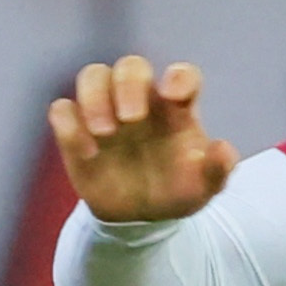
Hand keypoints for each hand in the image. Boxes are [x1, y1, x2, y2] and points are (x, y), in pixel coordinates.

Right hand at [46, 55, 236, 222]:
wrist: (140, 218)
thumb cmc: (175, 192)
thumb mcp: (202, 189)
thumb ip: (216, 171)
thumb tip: (223, 150)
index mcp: (176, 108)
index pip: (181, 75)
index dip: (179, 77)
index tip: (174, 96)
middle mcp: (140, 100)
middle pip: (131, 66)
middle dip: (128, 84)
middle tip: (130, 119)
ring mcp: (106, 111)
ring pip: (92, 75)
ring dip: (94, 97)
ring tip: (104, 133)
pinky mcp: (77, 130)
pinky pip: (62, 110)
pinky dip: (69, 124)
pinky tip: (87, 152)